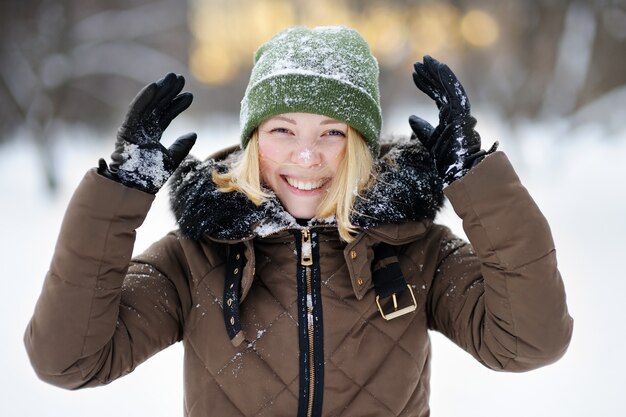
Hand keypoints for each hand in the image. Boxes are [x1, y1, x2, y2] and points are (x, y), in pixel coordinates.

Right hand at [98, 73, 195, 193]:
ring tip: (173, 79)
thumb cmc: (150, 177)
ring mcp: (133, 128)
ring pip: (148, 104)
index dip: (176, 105)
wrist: (134, 187)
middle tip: (181, 79)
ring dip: (160, 90)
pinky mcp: (126, 128)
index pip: (165, 116)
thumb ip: (181, 147)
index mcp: (151, 136)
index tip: (189, 96)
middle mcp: (142, 129)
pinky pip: (136, 109)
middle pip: (157, 106)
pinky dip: (145, 97)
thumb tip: (193, 134)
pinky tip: (156, 86)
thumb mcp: (171, 160)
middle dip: (169, 92)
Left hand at [409, 56, 494, 184]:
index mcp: (450, 115)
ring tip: (425, 60)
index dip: (426, 84)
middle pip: (442, 88)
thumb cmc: (447, 157)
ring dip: (436, 72)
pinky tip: (438, 66)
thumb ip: (421, 128)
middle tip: (419, 61)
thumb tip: (411, 117)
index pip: (437, 95)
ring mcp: (460, 110)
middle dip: (430, 74)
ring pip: (448, 86)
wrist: (459, 167)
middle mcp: (456, 110)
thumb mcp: (428, 139)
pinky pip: (454, 90)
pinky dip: (447, 78)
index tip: (414, 74)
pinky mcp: (462, 111)